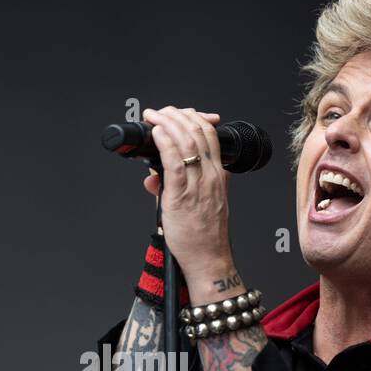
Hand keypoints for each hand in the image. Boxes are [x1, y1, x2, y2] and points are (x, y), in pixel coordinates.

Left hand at [140, 106, 234, 290]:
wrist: (208, 259)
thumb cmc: (203, 236)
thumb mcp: (198, 203)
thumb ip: (176, 185)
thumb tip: (153, 175)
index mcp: (218, 175)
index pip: (210, 135)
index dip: (194, 117)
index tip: (178, 113)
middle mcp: (210, 176)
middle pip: (198, 132)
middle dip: (177, 115)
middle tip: (160, 111)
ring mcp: (197, 185)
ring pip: (187, 142)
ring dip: (168, 123)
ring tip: (154, 116)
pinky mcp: (182, 196)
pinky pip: (175, 163)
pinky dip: (166, 143)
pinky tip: (158, 133)